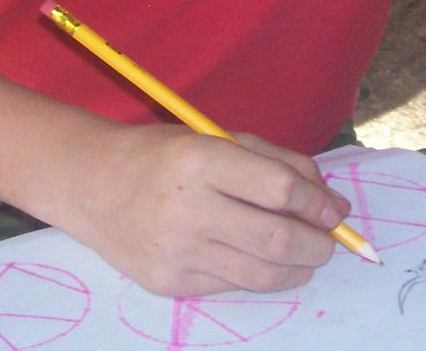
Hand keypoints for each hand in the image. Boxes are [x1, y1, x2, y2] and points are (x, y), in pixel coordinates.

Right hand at [51, 123, 353, 296]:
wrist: (92, 185)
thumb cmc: (165, 156)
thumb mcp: (221, 139)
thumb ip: (279, 164)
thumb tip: (333, 204)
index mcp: (202, 160)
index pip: (279, 189)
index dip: (317, 203)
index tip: (334, 211)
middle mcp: (187, 208)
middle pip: (276, 238)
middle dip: (317, 245)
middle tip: (330, 241)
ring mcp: (176, 251)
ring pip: (260, 274)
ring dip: (298, 268)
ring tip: (307, 255)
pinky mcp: (168, 282)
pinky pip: (231, 286)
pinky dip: (259, 275)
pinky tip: (264, 261)